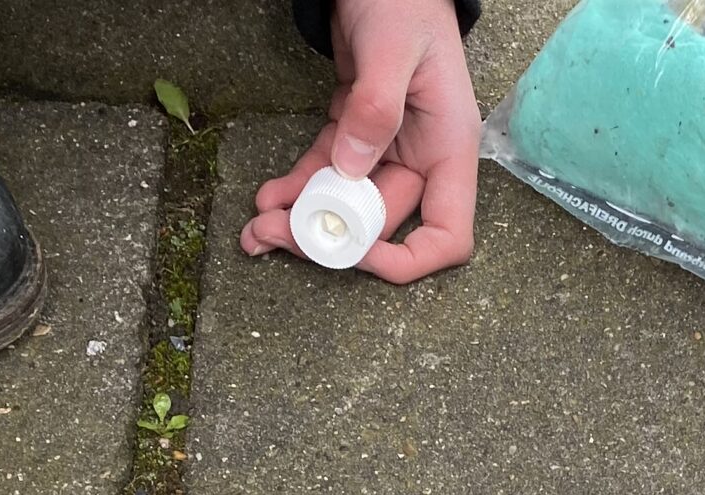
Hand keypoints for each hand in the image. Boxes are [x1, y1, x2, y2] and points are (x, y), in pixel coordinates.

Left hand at [239, 0, 480, 281]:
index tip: (358, 253)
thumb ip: (376, 108)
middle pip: (381, 226)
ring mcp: (388, 148)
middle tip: (275, 235)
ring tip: (258, 228)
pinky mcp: (356, 133)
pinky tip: (268, 196)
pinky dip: (297, 189)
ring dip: (303, 221)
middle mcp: (421, 157)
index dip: (406, 259)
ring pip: (348, 206)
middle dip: (329, 238)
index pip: (446, 235)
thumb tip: (353, 168)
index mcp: (446, 148)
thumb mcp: (392, 48)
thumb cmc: (404, 0)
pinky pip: (326, 174)